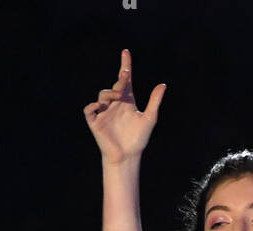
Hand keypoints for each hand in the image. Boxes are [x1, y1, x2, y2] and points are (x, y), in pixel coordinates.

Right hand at [84, 49, 165, 164]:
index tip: (126, 52)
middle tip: (125, 77)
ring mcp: (104, 112)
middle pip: (115, 85)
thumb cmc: (138, 139)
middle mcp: (115, 104)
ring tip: (118, 96)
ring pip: (102, 95)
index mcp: (127, 101)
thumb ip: (154, 101)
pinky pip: (89, 110)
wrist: (127, 156)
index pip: (125, 80)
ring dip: (109, 93)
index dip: (125, 65)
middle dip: (119, 80)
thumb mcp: (149, 119)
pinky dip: (92, 107)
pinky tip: (99, 106)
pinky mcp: (95, 122)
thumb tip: (163, 84)